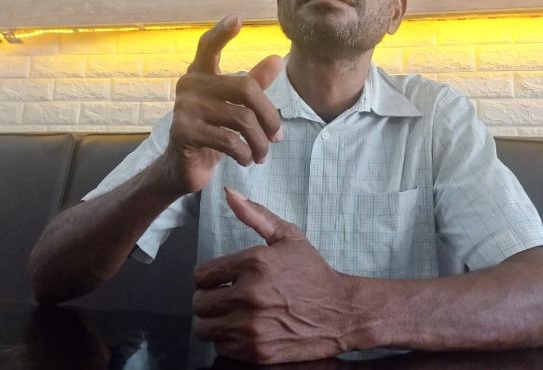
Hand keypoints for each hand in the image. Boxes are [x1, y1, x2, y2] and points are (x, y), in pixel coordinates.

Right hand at [162, 15, 283, 193]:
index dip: (221, 33)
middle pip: (246, 89)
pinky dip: (245, 153)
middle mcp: (190, 85)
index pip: (209, 47)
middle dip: (269, 117)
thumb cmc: (212, 132)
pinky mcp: (184, 131)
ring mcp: (185, 108)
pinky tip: (247, 160)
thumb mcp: (234, 108)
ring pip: (242, 119)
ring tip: (263, 154)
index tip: (236, 19)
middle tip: (277, 138)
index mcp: (201, 74)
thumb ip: (253, 84)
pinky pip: (229, 140)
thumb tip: (276, 60)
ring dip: (260, 142)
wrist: (183, 167)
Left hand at [193, 188, 355, 363]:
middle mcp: (249, 294)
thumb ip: (255, 214)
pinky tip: (243, 328)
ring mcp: (252, 326)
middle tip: (222, 297)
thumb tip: (229, 193)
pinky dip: (227, 339)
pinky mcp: (257, 351)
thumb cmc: (313, 272)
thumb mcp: (288, 236)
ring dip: (213, 321)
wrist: (341, 311)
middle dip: (208, 299)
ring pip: (204, 328)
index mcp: (253, 263)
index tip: (218, 279)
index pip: (200, 275)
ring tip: (228, 314)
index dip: (207, 276)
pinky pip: (221, 347)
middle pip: (199, 303)